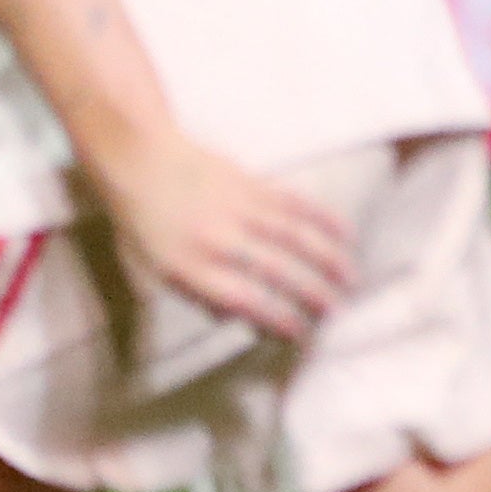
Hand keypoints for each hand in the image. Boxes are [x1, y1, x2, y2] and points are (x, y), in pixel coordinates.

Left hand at [103, 133, 353, 341]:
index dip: (278, 318)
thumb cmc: (140, 220)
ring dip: (328, 260)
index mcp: (190, 267)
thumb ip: (189, 294)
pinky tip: (346, 233)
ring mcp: (239, 209)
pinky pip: (296, 203)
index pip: (245, 299)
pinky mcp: (252, 185)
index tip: (301, 332)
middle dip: (314, 294)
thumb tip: (234, 316)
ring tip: (352, 279)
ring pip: (295, 237)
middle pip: (278, 272)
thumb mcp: (147, 270)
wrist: (139, 158)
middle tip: (339, 312)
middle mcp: (219, 240)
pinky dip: (324, 218)